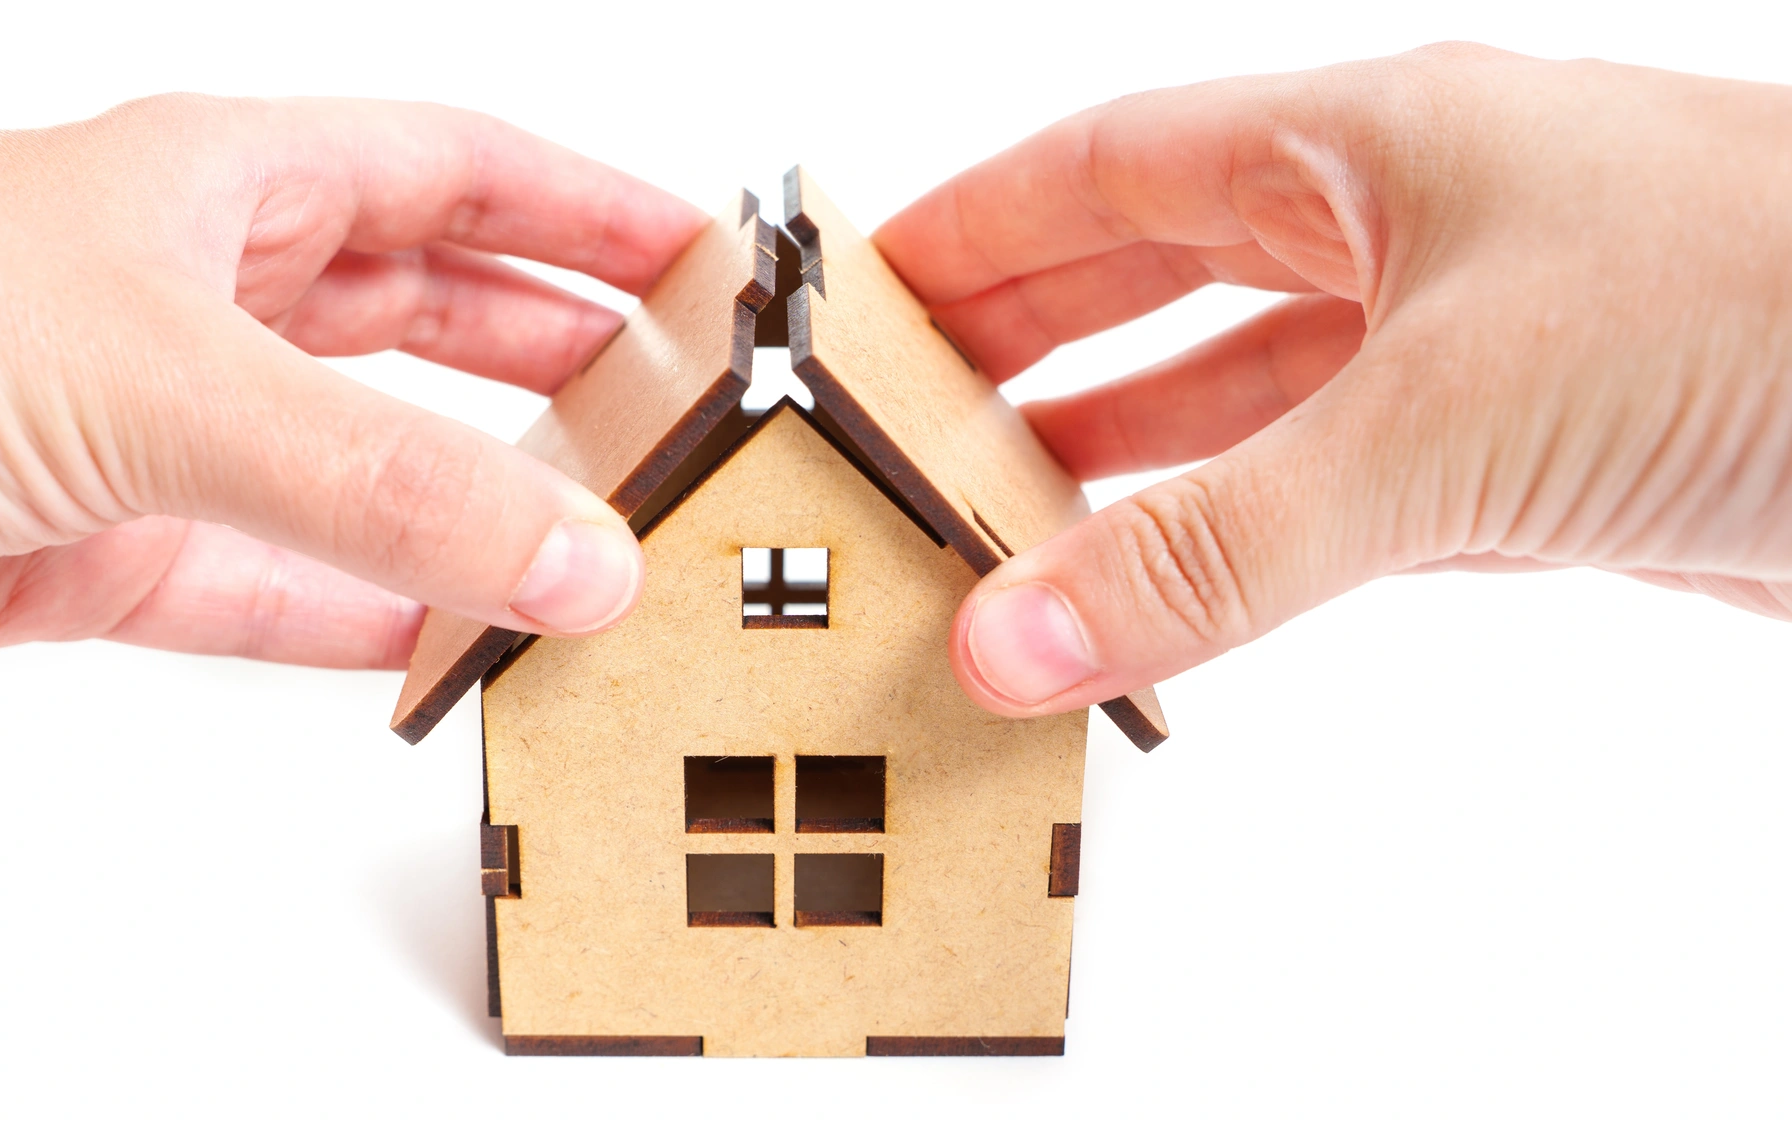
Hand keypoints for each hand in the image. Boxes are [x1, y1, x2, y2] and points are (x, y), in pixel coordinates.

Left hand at [0, 96, 704, 686]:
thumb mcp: (152, 377)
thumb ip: (375, 480)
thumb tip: (573, 556)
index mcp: (212, 182)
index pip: (451, 167)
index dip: (581, 204)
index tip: (696, 257)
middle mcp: (185, 294)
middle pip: (417, 310)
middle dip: (547, 352)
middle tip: (669, 409)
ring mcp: (138, 428)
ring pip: (349, 462)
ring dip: (461, 502)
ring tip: (583, 539)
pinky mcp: (81, 550)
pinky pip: (261, 590)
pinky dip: (352, 622)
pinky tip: (432, 649)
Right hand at [874, 44, 1791, 716]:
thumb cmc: (1770, 306)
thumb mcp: (1441, 421)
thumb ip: (1215, 545)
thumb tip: (1008, 634)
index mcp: (1366, 146)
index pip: (1105, 170)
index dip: (968, 227)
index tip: (853, 287)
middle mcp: (1405, 232)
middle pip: (1156, 275)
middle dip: (1020, 343)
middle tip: (892, 417)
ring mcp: (1463, 351)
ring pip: (1237, 395)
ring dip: (1118, 454)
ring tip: (990, 513)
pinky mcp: (1520, 466)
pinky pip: (1324, 496)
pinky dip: (1231, 538)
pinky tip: (1163, 576)